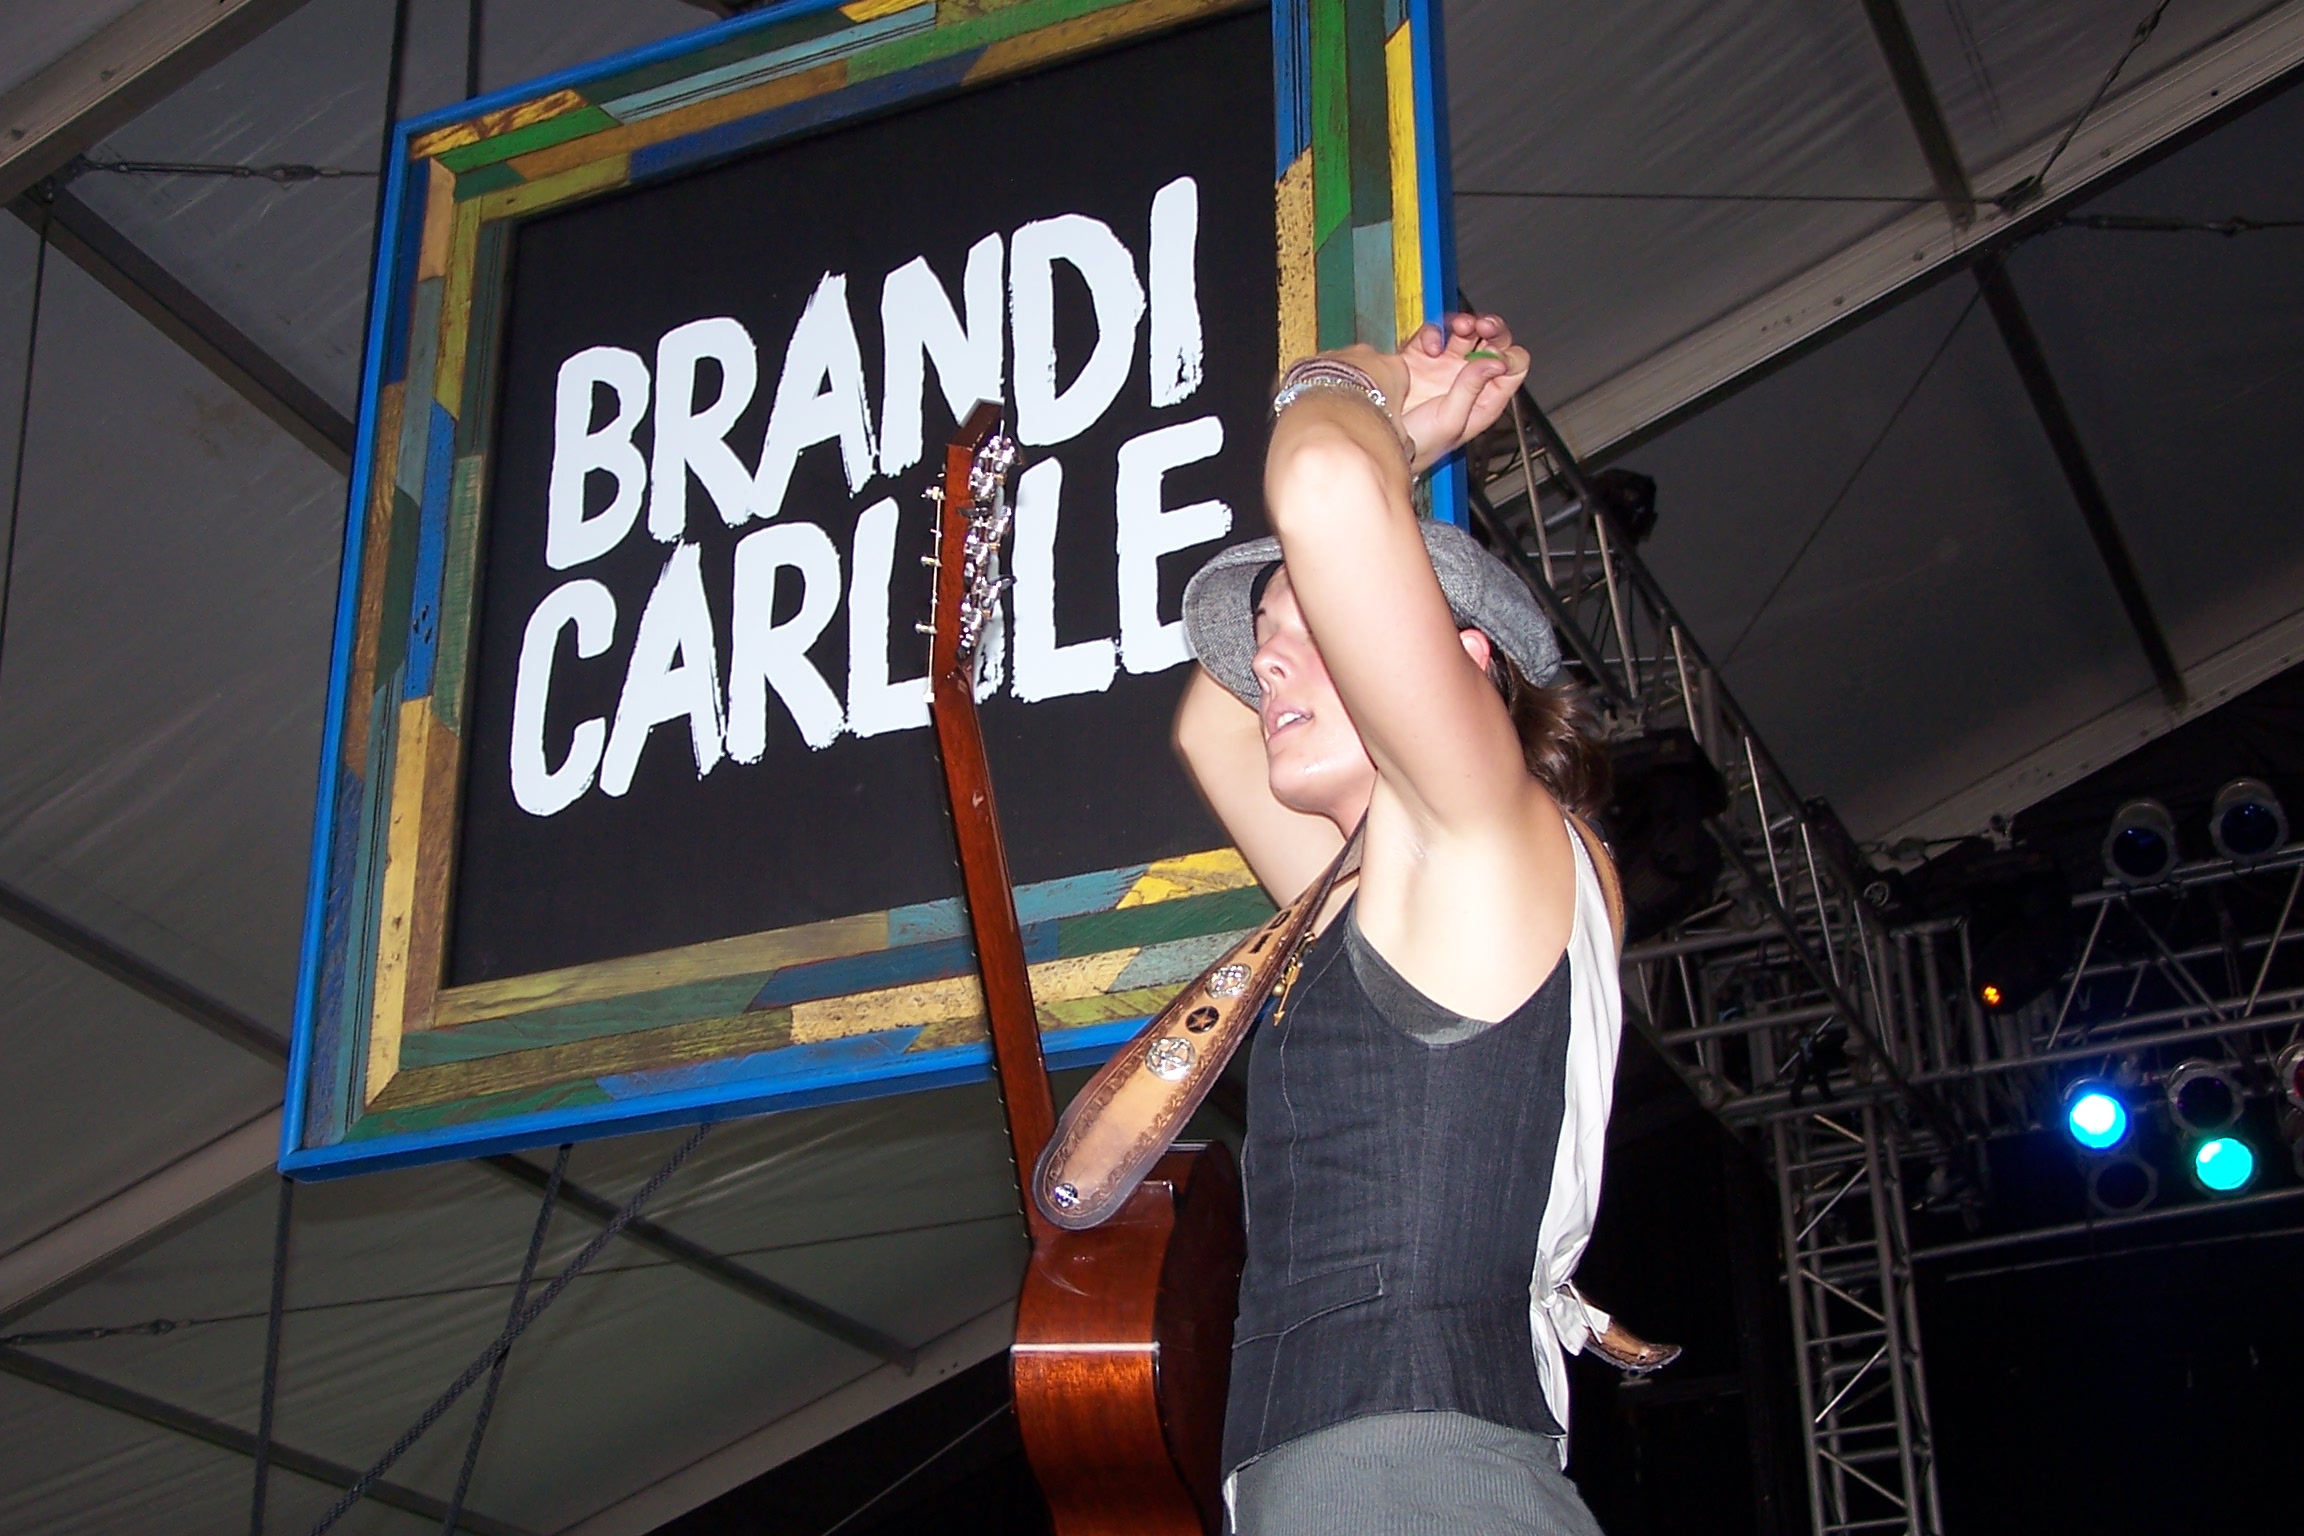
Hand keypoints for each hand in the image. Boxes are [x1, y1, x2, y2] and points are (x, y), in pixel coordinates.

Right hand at [1393, 313, 1528, 472]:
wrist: (1379, 440)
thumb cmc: (1417, 446)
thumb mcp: (1450, 421)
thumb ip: (1473, 387)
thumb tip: (1496, 361)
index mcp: (1485, 399)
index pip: (1513, 368)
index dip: (1508, 357)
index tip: (1496, 357)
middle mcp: (1468, 380)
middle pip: (1493, 343)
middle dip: (1492, 330)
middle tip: (1483, 327)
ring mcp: (1444, 367)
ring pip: (1465, 332)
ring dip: (1466, 323)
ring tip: (1460, 326)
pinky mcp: (1419, 357)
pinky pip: (1433, 334)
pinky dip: (1433, 334)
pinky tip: (1429, 348)